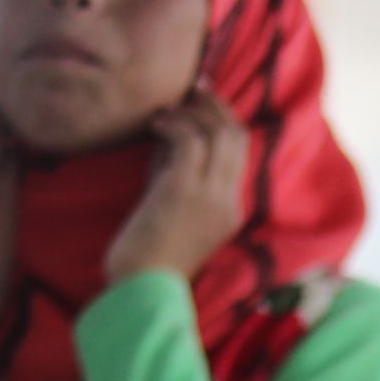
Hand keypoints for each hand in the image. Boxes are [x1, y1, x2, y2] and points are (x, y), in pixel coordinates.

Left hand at [103, 89, 251, 288]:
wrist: (140, 291)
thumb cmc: (146, 259)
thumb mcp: (168, 210)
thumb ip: (173, 174)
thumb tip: (170, 135)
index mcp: (230, 211)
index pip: (239, 153)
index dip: (223, 121)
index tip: (202, 102)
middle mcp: (227, 201)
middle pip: (235, 137)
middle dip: (215, 107)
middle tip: (193, 89)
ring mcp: (209, 196)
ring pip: (217, 133)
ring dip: (192, 112)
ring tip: (168, 109)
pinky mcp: (183, 192)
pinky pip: (189, 141)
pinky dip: (175, 125)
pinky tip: (157, 124)